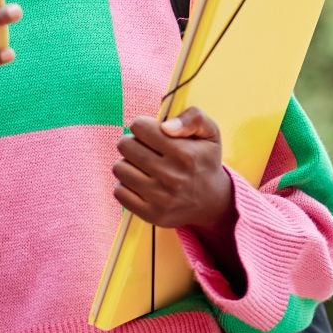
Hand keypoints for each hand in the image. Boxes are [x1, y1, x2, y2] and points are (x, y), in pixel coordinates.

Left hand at [114, 106, 233, 230]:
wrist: (212, 202)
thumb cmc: (205, 161)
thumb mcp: (211, 132)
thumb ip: (193, 118)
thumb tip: (165, 126)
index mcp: (186, 154)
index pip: (140, 127)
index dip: (142, 125)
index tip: (150, 132)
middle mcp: (173, 177)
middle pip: (125, 145)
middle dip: (132, 142)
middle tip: (144, 148)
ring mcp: (161, 198)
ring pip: (119, 168)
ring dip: (127, 163)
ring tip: (142, 165)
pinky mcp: (151, 215)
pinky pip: (119, 192)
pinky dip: (125, 185)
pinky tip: (140, 182)